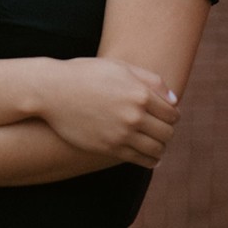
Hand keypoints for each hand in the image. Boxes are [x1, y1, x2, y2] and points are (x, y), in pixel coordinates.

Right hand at [38, 58, 179, 168]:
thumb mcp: (119, 67)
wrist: (53, 90)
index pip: (172, 113)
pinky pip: (142, 160)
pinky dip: (150, 159)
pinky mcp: (110, 148)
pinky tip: (148, 154)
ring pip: (157, 149)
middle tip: (160, 127)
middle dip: (167, 130)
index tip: (165, 114)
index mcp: (139, 93)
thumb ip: (150, 80)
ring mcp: (122, 134)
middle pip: (168, 132)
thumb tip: (174, 100)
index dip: (171, 114)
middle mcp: (134, 116)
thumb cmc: (86, 74)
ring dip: (160, 146)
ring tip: (154, 141)